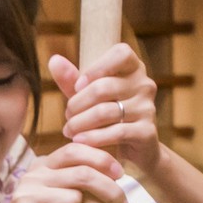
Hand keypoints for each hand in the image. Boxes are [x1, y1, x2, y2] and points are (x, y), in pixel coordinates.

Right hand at [0, 143, 130, 202]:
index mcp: (40, 166)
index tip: (120, 174)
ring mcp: (26, 196)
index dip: (101, 159)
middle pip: (82, 174)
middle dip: (109, 189)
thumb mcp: (59, 197)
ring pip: (74, 200)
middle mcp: (31, 176)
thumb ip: (76, 182)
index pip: (75, 150)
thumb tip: (114, 172)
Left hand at [51, 44, 162, 173]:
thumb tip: (54, 60)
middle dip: (77, 103)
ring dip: (80, 123)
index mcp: (134, 68)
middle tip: (67, 116)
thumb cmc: (108, 116)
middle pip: (103, 87)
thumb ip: (72, 80)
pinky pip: (116, 132)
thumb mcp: (88, 97)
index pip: (121, 53)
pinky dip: (93, 138)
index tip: (78, 86)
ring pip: (106, 112)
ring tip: (69, 130)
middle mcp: (145, 84)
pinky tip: (79, 141)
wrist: (134, 149)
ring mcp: (148, 108)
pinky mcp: (147, 132)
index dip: (96, 68)